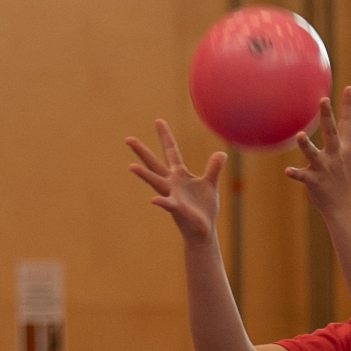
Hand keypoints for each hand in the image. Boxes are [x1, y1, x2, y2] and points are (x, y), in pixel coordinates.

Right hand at [126, 119, 225, 245]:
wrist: (203, 230)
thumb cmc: (204, 207)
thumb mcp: (210, 184)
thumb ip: (214, 168)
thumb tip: (222, 152)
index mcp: (180, 175)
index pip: (171, 151)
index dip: (165, 136)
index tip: (158, 120)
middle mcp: (172, 183)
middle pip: (154, 163)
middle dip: (142, 152)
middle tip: (128, 139)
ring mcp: (172, 195)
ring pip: (156, 182)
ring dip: (144, 175)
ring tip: (131, 167)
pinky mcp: (177, 209)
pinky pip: (168, 204)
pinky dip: (161, 202)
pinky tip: (154, 200)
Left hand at [285, 87, 350, 219]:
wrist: (346, 207)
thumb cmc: (347, 180)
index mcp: (346, 148)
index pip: (347, 123)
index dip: (348, 105)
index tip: (348, 87)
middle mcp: (336, 155)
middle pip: (331, 132)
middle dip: (327, 116)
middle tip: (323, 99)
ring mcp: (325, 168)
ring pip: (314, 154)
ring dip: (306, 145)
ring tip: (300, 135)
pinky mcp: (315, 182)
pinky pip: (303, 176)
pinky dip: (295, 173)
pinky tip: (287, 170)